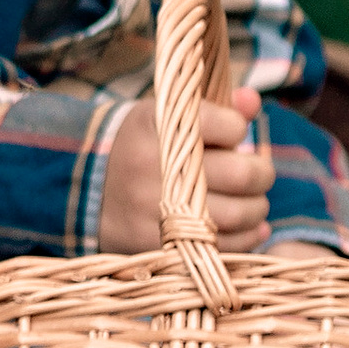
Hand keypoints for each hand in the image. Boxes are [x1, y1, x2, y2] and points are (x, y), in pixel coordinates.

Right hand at [98, 85, 274, 257]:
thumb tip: (252, 101)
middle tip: (259, 173)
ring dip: (257, 207)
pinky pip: (222, 247)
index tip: (234, 134)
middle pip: (240, 174)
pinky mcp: (160, 244)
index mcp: (157, 125)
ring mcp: (156, 209)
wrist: (87, 192)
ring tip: (253, 201)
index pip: (227, 125)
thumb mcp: (167, 118)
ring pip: (237, 214)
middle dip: (261, 173)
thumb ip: (215, 107)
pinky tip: (249, 226)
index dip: (239, 128)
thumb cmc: (143, 148)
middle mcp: (155, 166)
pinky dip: (247, 236)